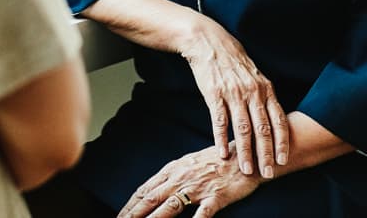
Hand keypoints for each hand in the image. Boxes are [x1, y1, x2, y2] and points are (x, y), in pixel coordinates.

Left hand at [116, 145, 258, 217]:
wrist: (247, 155)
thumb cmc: (217, 161)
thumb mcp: (189, 164)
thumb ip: (171, 177)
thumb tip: (152, 190)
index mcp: (174, 170)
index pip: (147, 189)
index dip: (131, 204)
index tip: (120, 215)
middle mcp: (182, 177)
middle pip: (152, 198)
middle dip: (134, 213)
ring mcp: (199, 187)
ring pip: (171, 206)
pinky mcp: (217, 196)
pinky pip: (203, 212)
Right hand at [178, 15, 288, 177]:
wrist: (209, 43)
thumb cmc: (234, 62)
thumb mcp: (255, 76)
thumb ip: (264, 97)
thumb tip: (274, 120)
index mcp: (265, 89)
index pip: (278, 120)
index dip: (282, 142)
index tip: (283, 160)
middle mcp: (252, 92)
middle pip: (262, 128)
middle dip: (266, 154)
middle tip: (268, 173)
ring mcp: (233, 93)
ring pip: (242, 129)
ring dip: (245, 152)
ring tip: (247, 170)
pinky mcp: (214, 94)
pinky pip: (220, 121)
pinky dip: (221, 139)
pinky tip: (223, 154)